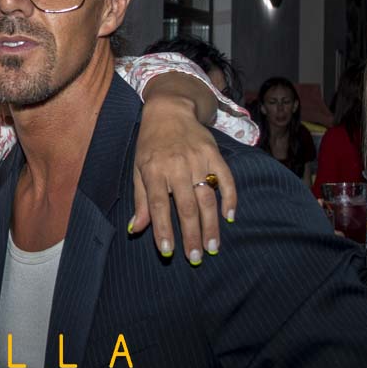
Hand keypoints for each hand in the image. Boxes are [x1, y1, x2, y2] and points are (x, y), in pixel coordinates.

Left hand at [130, 96, 236, 264]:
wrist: (169, 109)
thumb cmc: (150, 144)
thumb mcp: (138, 169)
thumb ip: (141, 200)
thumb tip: (136, 229)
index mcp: (154, 170)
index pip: (159, 205)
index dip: (163, 230)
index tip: (168, 251)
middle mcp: (176, 165)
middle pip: (186, 207)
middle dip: (191, 235)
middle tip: (196, 258)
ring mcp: (197, 159)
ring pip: (207, 198)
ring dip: (211, 225)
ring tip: (212, 247)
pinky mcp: (214, 154)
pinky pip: (226, 179)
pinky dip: (230, 198)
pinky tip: (229, 217)